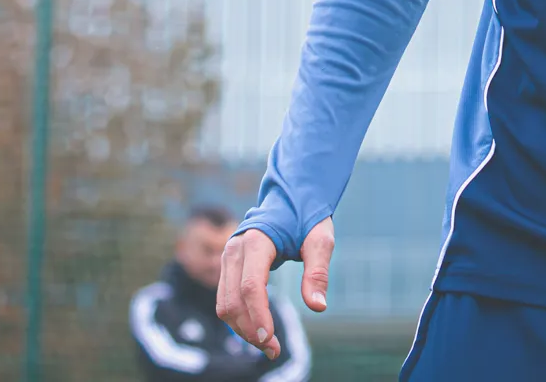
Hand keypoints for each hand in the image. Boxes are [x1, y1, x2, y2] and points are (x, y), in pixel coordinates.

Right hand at [215, 218, 334, 360]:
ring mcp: (227, 256)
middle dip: (250, 329)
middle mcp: (234, 248)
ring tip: (269, 346)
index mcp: (256, 240)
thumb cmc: (307, 216)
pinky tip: (259, 331)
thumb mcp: (320, 239)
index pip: (251, 286)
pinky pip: (225, 299)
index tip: (271, 340)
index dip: (258, 315)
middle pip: (232, 300)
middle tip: (274, 350)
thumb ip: (318, 271)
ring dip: (242, 329)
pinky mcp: (228, 265)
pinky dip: (239, 318)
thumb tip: (318, 306)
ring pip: (224, 304)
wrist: (290, 195)